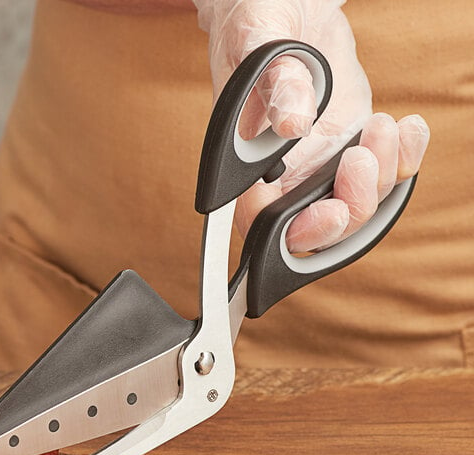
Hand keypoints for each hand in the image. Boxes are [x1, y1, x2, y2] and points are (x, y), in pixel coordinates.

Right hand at [193, 0, 429, 251]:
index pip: (267, 225)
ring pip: (359, 204)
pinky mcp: (350, 144)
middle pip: (322, 227)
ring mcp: (319, 162)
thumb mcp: (258, 40)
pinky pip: (385, 173)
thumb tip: (291, 125)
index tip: (331, 211)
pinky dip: (404, 158)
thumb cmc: (256, 19)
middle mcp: (283, 173)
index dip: (300, 234)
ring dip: (383, 174)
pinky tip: (404, 127)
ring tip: (381, 126)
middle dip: (353, 204)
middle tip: (362, 156)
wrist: (287, 5)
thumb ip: (274, 83)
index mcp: (247, 163)